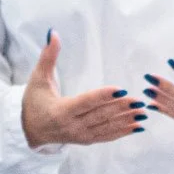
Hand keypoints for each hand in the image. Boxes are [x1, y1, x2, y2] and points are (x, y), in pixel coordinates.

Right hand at [21, 33, 140, 148]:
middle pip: (100, 115)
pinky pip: (107, 136)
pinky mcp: (86, 140)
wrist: (30, 130)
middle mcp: (72, 126)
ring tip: (143, 112)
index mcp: (60, 111)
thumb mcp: (38, 78)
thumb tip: (52, 33)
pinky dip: (122, 131)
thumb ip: (48, 56)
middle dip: (121, 108)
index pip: (85, 102)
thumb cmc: (34, 101)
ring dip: (126, 120)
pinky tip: (137, 126)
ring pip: (106, 127)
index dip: (103, 95)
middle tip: (138, 100)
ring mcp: (80, 136)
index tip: (120, 89)